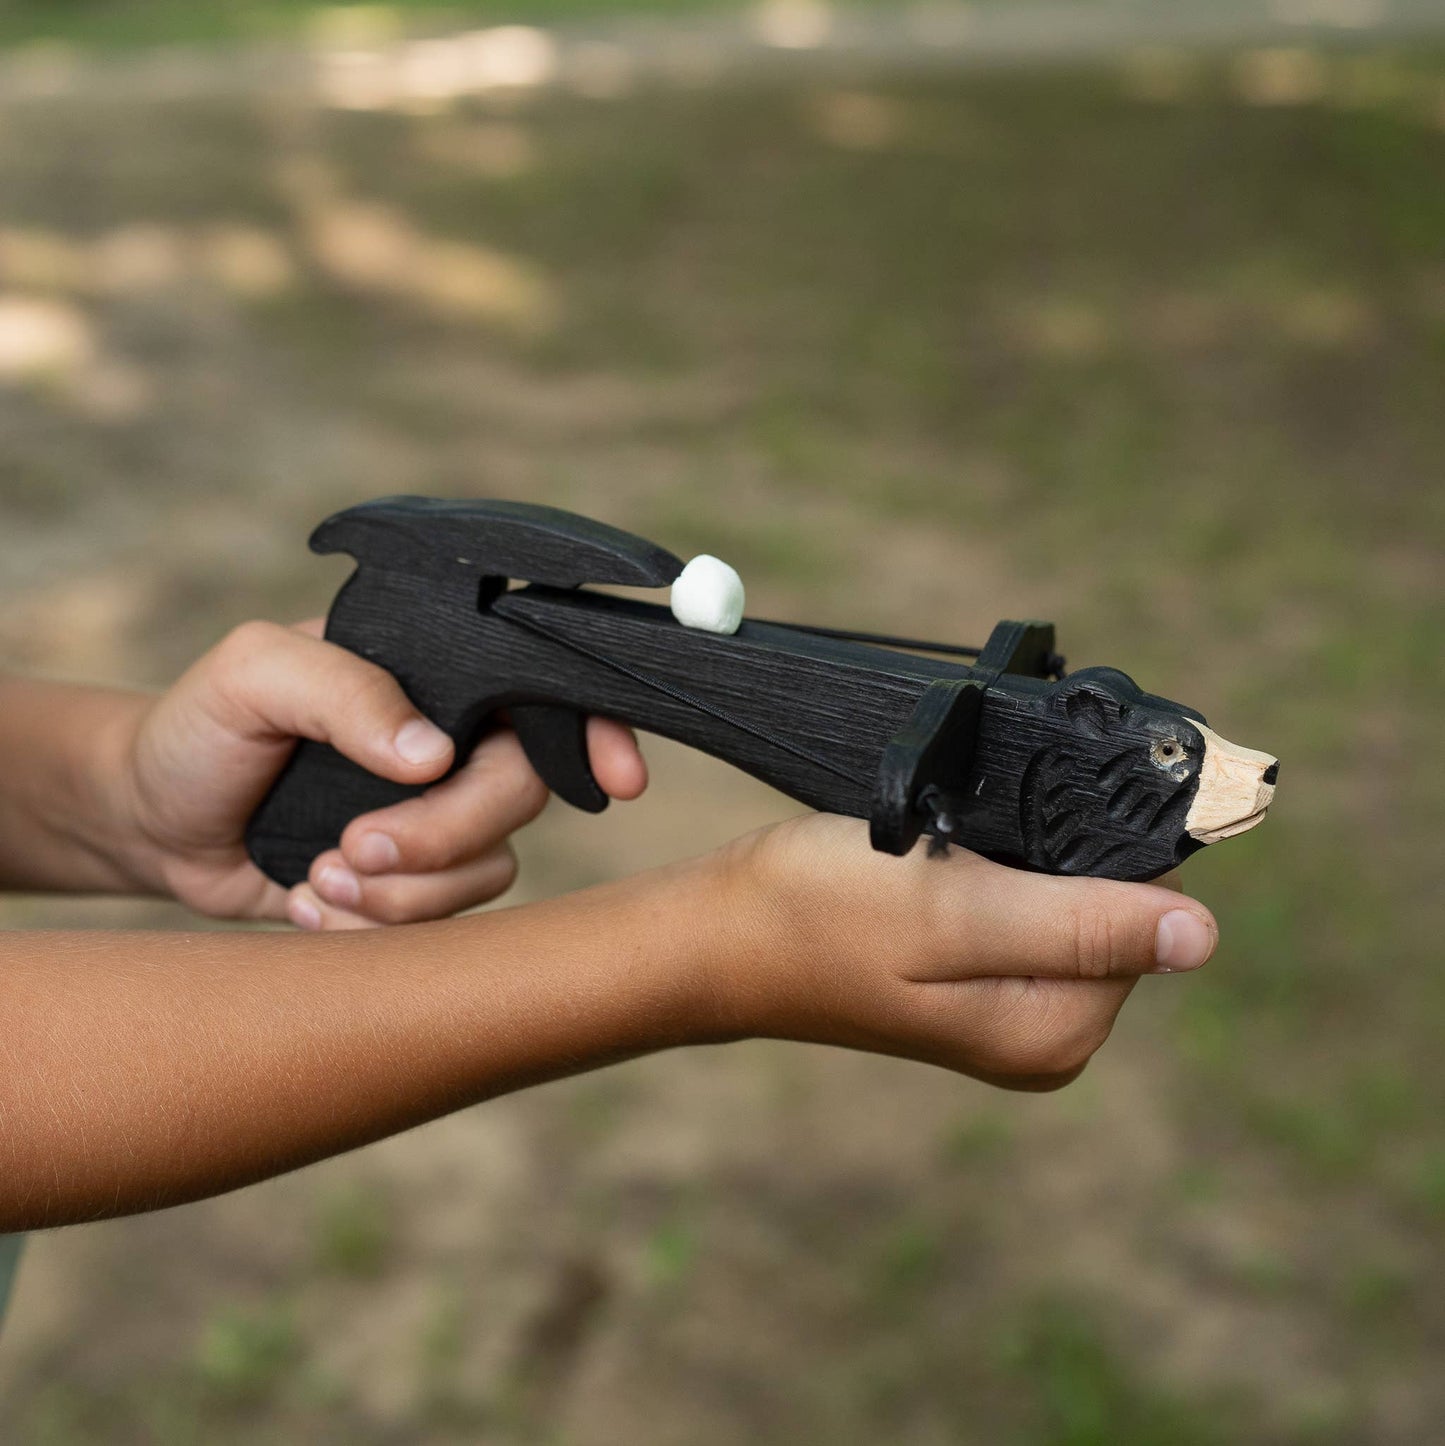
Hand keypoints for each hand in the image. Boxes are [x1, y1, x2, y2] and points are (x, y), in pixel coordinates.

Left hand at [111, 620, 646, 928]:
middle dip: (444, 835)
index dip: (597, 733)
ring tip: (320, 875)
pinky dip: (379, 926)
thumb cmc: (200, 731)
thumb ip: (342, 691)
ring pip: (490, 869)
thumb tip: (432, 754)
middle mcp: (455, 746)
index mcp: (435, 678)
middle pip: (522, 795)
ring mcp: (441, 820)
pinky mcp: (416, 886)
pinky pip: (446, 921)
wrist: (155, 824)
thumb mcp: (252, 677)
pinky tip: (315, 905)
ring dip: (402, 890)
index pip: (543, 692)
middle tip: (356, 845)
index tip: (620, 781)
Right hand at [713, 813, 1218, 1088]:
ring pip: (1071, 902)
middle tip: (971, 829)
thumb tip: (1202, 936)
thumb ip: (1077, 926)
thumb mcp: (953, 911)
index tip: (1024, 810)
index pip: (1149, 911)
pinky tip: (949, 858)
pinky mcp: (977, 987)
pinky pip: (1029, 911)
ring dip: (1029, 855)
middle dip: (1062, 850)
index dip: (1103, 843)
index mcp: (1054, 1030)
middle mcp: (1046, 1037)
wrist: (720, 932)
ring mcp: (1011, 1016)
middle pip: (1116, 909)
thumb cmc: (819, 913)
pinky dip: (1003, 871)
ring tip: (953, 841)